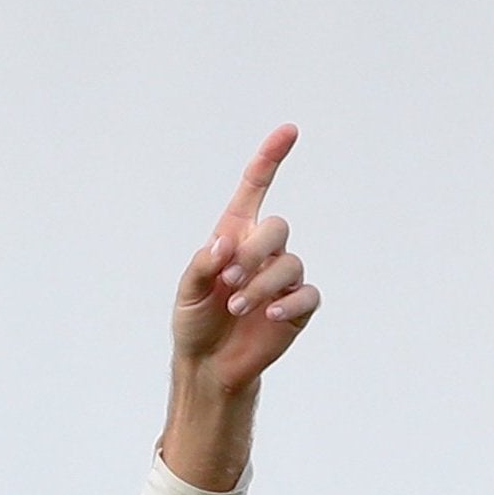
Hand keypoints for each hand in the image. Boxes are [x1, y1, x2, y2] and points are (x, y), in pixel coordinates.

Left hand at [171, 124, 319, 392]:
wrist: (209, 363)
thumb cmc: (195, 321)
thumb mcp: (186, 292)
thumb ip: (201, 265)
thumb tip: (223, 244)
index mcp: (235, 237)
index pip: (254, 190)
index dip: (270, 159)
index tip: (288, 131)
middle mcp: (263, 252)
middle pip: (277, 227)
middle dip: (254, 251)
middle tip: (229, 280)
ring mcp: (283, 278)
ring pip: (290, 264)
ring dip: (262, 285)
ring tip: (236, 307)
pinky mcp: (298, 307)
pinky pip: (307, 294)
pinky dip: (289, 304)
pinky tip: (270, 316)